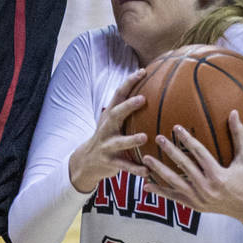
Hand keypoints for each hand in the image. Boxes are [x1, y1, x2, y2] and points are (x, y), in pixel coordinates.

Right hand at [67, 72, 147, 192]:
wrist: (87, 161)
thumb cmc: (108, 135)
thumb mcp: (113, 121)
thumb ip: (128, 108)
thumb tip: (155, 89)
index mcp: (110, 115)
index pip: (118, 94)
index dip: (129, 82)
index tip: (143, 71)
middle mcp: (107, 128)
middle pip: (116, 114)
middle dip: (128, 106)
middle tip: (142, 99)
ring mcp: (107, 145)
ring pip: (119, 142)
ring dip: (131, 139)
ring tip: (144, 137)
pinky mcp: (110, 162)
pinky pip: (124, 166)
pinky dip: (135, 169)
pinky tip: (148, 170)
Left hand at [141, 112, 242, 226]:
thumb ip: (239, 134)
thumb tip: (234, 112)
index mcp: (218, 175)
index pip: (199, 153)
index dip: (187, 139)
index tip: (176, 127)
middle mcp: (207, 188)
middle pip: (184, 167)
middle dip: (170, 151)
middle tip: (158, 138)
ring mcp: (199, 199)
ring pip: (175, 183)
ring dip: (159, 170)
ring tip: (146, 159)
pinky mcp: (195, 206)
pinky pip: (174, 198)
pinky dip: (160, 191)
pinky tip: (147, 184)